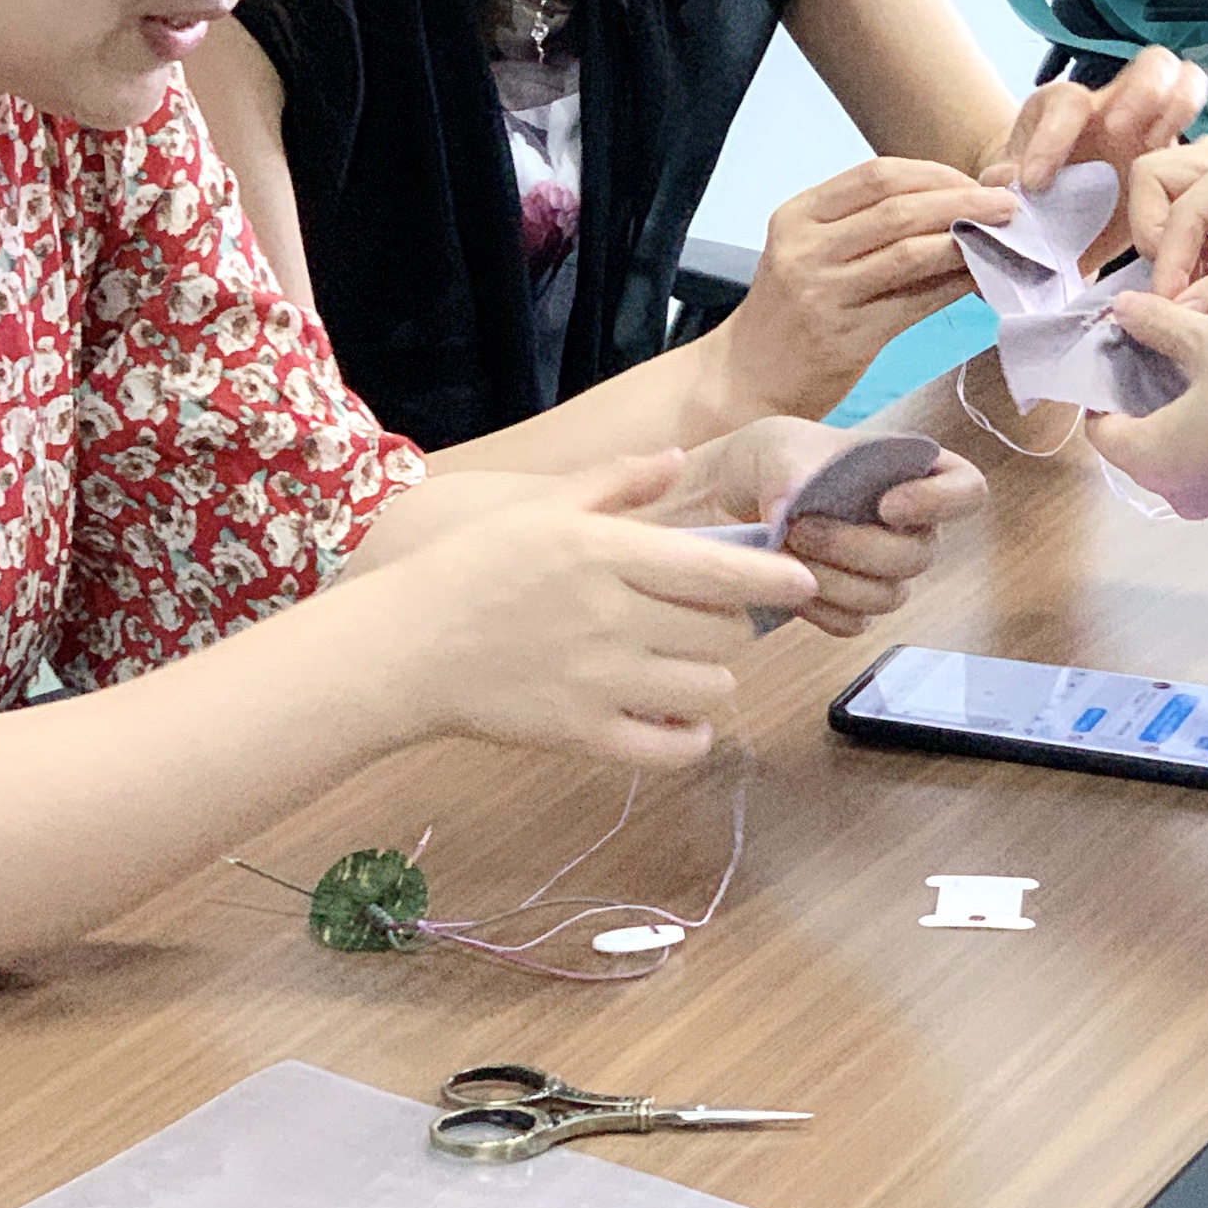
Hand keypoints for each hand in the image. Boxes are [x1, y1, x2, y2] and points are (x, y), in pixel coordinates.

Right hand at [398, 452, 815, 765]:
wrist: (405, 647)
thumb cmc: (472, 568)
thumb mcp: (542, 509)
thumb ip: (616, 483)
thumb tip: (678, 457)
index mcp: (608, 554)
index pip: (721, 571)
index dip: (775, 579)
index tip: (802, 580)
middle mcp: (614, 617)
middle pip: (724, 633)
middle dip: (731, 626)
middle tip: (708, 620)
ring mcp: (600, 681)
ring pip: (709, 690)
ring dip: (712, 678)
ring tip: (687, 665)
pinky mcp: (582, 735)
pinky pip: (671, 749)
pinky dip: (688, 738)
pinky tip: (678, 721)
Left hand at [659, 417, 989, 636]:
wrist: (731, 499)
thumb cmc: (770, 460)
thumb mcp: (777, 445)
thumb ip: (791, 470)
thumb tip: (791, 509)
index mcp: (913, 472)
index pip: (967, 491)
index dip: (942, 502)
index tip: (888, 504)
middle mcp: (912, 526)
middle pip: (920, 556)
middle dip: (856, 546)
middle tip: (800, 526)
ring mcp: (886, 572)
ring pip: (887, 595)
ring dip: (833, 578)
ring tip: (785, 546)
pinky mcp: (853, 606)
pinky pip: (852, 623)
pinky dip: (817, 606)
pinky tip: (786, 579)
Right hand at [713, 158, 1016, 418]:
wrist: (746, 380)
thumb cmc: (789, 313)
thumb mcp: (808, 254)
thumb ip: (863, 227)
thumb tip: (950, 203)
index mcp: (797, 216)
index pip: (876, 176)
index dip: (934, 174)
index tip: (973, 181)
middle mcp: (806, 250)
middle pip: (898, 209)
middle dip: (962, 201)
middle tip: (1007, 203)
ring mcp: (824, 294)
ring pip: (911, 253)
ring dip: (966, 241)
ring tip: (1004, 237)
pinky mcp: (847, 339)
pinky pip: (917, 304)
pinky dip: (957, 288)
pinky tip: (983, 283)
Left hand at [990, 44, 1206, 194]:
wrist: (1056, 213)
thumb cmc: (1036, 194)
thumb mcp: (1011, 189)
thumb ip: (1002, 183)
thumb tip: (1006, 181)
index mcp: (1064, 109)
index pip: (1066, 102)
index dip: (1051, 140)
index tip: (1035, 183)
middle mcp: (1113, 104)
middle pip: (1148, 63)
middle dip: (1142, 92)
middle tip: (1122, 130)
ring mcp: (1150, 122)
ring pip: (1184, 79)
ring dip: (1179, 104)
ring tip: (1159, 147)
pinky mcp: (1173, 152)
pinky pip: (1202, 132)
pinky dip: (1202, 145)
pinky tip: (1184, 182)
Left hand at [1080, 295, 1207, 522]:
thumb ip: (1156, 322)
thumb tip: (1120, 308)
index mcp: (1150, 458)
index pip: (1099, 430)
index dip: (1103, 390)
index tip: (1123, 355)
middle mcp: (1176, 495)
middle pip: (1137, 446)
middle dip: (1143, 402)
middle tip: (1165, 356)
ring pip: (1179, 460)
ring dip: (1182, 422)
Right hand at [1130, 128, 1207, 314]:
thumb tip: (1178, 311)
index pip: (1185, 201)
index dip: (1168, 256)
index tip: (1171, 308)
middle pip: (1160, 174)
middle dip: (1153, 231)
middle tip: (1174, 286)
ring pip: (1173, 187)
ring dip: (1168, 235)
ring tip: (1192, 286)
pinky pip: (1198, 207)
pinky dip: (1188, 240)